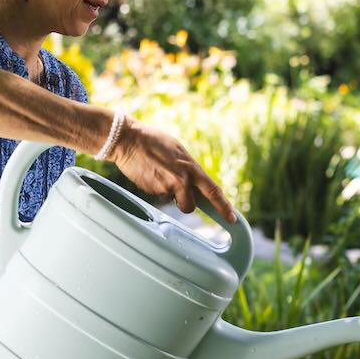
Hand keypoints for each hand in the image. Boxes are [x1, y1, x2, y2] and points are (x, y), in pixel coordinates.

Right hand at [107, 116, 237, 223]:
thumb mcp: (178, 152)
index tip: (231, 219)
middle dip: (185, 203)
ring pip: (172, 200)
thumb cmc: (153, 141)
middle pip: (191, 206)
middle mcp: (181, 180)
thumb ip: (188, 169)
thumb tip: (194, 183)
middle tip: (177, 191)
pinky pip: (158, 195)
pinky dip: (155, 188)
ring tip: (158, 174)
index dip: (224, 207)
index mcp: (191, 167)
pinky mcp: (151, 191)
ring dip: (169, 194)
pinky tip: (149, 173)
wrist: (128, 140)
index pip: (213, 191)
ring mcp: (165, 187)